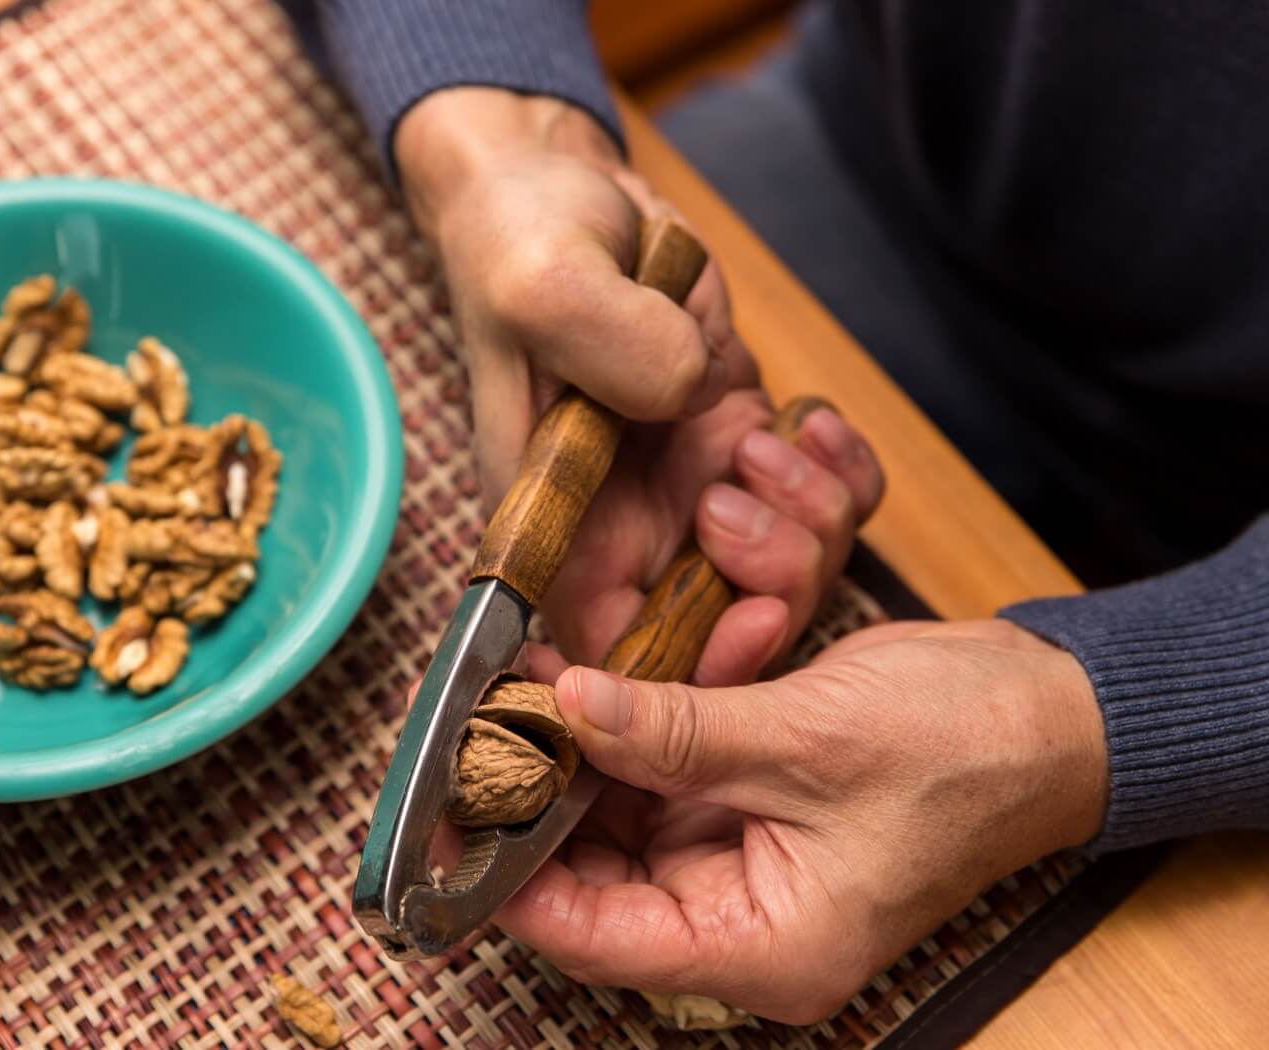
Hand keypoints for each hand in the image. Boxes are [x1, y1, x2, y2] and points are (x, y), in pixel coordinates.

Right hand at [396, 89, 881, 658]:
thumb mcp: (546, 286)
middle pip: (718, 628)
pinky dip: (840, 470)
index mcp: (555, 528)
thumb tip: (694, 393)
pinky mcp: (741, 438)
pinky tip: (812, 418)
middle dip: (772, 587)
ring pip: (785, 568)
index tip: (746, 624)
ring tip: (775, 431)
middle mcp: (625, 526)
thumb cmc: (521, 244)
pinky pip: (822, 494)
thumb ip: (615, 348)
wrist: (560, 191)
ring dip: (812, 519)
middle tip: (761, 493)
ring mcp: (691, 486)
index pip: (614, 653)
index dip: (685, 671)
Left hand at [495, 619, 1109, 1022]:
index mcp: (762, 945)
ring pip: (620, 809)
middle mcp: (742, 914)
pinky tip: (604, 667)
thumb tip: (566, 709)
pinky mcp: (746, 796)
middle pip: (594, 869)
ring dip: (588, 740)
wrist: (1050, 709)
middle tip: (486, 712)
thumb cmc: (966, 754)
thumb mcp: (808, 742)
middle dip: (544, 785)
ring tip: (534, 674)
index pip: (597, 936)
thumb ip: (676, 732)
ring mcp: (741, 853)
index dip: (513, 875)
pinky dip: (639, 718)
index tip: (452, 803)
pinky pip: (663, 765)